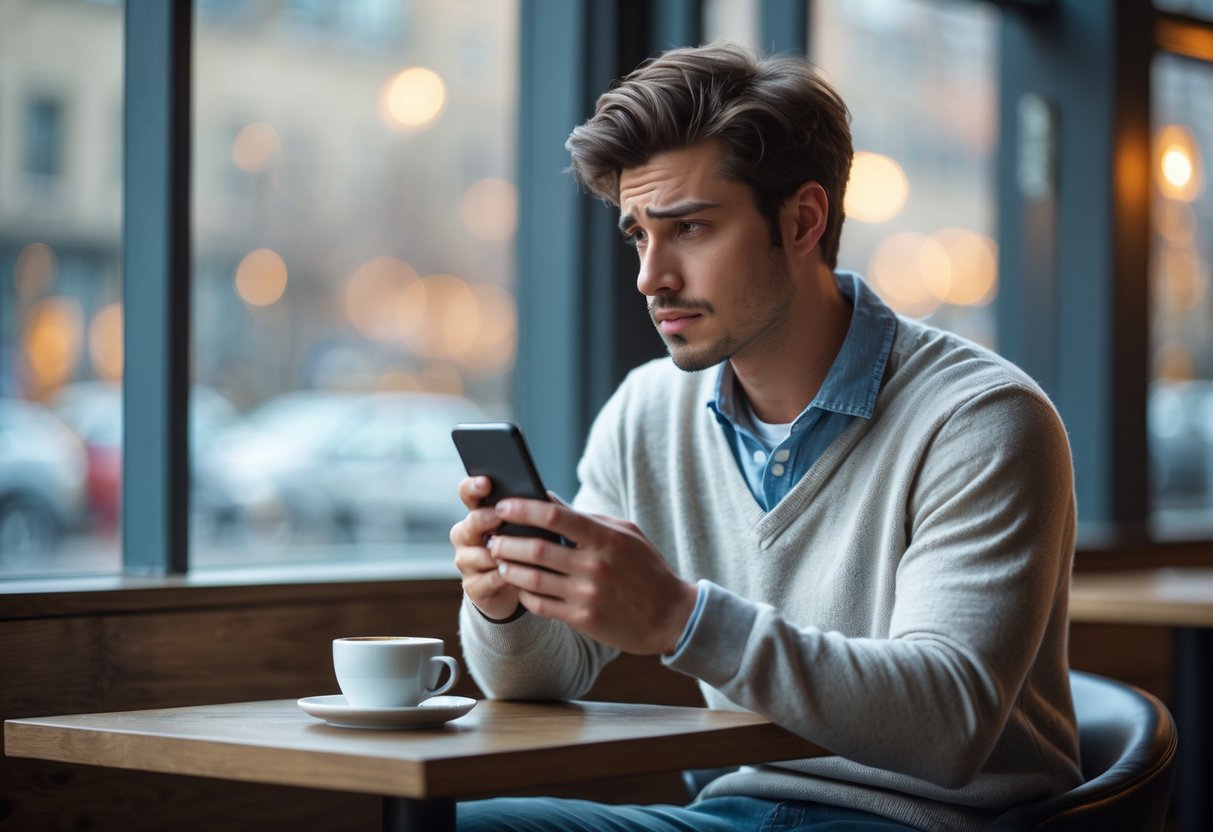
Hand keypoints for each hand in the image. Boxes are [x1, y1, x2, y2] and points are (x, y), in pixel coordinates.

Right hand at [449, 476, 520, 620]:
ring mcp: (467, 561)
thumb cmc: (525, 550)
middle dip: (485, 519)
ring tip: (514, 552)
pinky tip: (516, 575)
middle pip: (470, 523)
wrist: (518, 588)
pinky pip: (487, 579)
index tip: (486, 483)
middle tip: (499, 516)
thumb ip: (529, 513)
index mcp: (479, 514)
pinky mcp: (473, 586)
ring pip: (477, 555)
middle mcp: (467, 535)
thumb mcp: (528, 530)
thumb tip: (545, 497)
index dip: (473, 487)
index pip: (468, 494)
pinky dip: (504, 577)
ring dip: (497, 553)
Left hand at [488, 496, 698, 654]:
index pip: (556, 516)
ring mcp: (588, 595)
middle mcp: (595, 565)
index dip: (524, 509)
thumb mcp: (626, 534)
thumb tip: (548, 500)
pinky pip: (541, 605)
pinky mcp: (583, 620)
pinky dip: (524, 593)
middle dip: (507, 540)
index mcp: (606, 538)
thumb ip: (589, 517)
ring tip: (498, 558)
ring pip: (533, 579)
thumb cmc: (646, 569)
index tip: (504, 505)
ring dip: (510, 566)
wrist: (670, 616)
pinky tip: (518, 584)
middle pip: (537, 548)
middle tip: (492, 535)